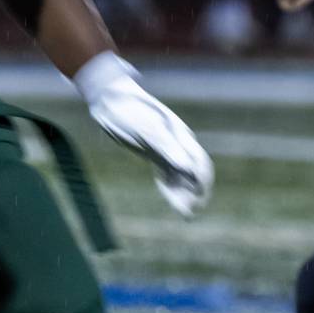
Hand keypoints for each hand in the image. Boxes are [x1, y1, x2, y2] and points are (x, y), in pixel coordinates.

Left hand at [74, 52, 213, 216]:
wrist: (112, 98)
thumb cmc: (130, 112)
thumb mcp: (148, 131)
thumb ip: (169, 149)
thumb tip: (189, 169)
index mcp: (181, 136)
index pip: (199, 162)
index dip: (202, 182)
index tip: (198, 201)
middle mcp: (178, 143)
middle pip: (195, 171)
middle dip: (197, 192)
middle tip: (191, 213)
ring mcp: (166, 148)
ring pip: (182, 175)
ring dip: (185, 193)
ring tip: (184, 214)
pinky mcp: (154, 152)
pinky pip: (168, 173)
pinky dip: (172, 188)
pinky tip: (172, 199)